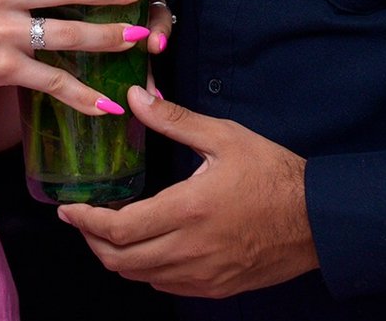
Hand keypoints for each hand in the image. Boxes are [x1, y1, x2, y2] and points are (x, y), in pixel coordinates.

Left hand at [59, 86, 318, 296]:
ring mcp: (202, 275)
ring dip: (117, 257)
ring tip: (111, 231)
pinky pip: (164, 286)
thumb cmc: (273, 174)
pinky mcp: (215, 288)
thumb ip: (174, 119)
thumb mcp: (224, 137)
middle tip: (84, 219)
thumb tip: (135, 96)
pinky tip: (148, 247)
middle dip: (92, 241)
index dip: (84, 221)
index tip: (68, 209)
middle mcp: (189, 250)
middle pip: (119, 260)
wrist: (318, 219)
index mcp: (187, 210)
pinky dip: (145, 270)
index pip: (117, 229)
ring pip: (139, 277)